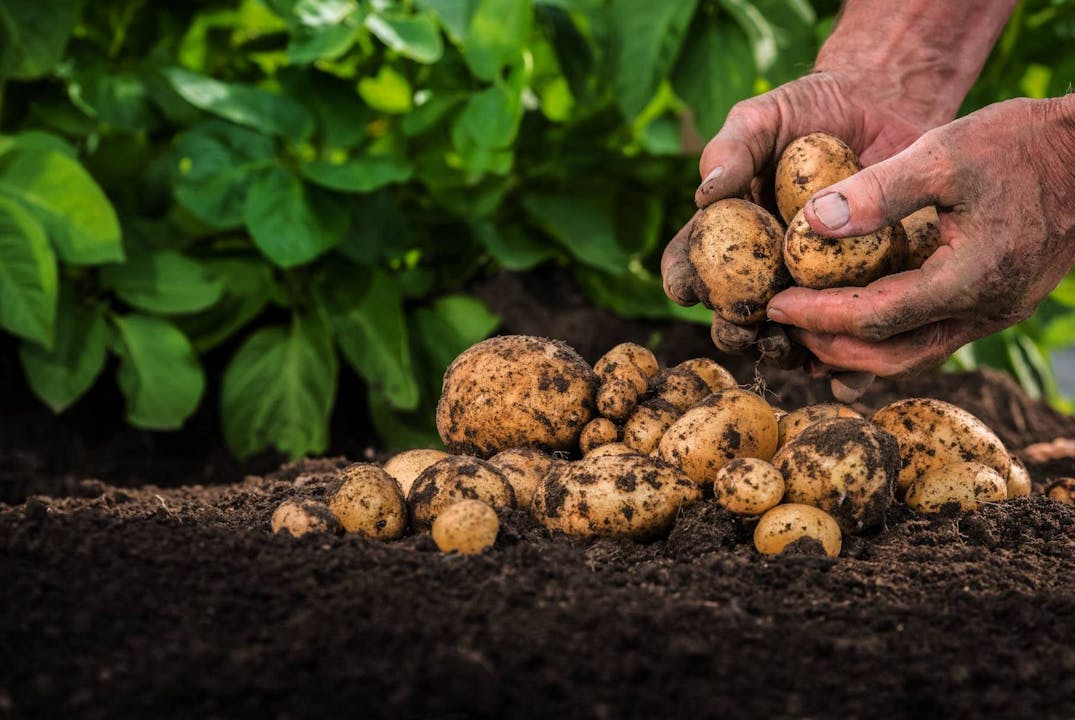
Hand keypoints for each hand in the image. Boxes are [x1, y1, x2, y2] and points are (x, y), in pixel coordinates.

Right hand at [662, 70, 933, 394]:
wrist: (886, 105)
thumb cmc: (810, 109)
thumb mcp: (764, 117)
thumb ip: (731, 149)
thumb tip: (704, 194)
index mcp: (729, 235)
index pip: (691, 264)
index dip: (683, 280)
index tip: (686, 288)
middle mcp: (764, 269)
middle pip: (735, 314)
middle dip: (733, 330)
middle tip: (742, 328)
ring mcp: (813, 286)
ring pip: (789, 335)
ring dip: (784, 352)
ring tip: (790, 349)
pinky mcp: (863, 292)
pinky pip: (851, 336)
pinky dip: (848, 365)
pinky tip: (847, 375)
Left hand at [766, 96, 1074, 378]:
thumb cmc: (1023, 144)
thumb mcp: (946, 153)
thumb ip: (879, 191)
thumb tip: (811, 224)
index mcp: (968, 280)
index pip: (874, 318)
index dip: (817, 316)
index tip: (774, 305)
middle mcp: (983, 311)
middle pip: (891, 356)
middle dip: (830, 347)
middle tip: (783, 327)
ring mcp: (994, 313)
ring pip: (914, 355)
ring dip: (857, 352)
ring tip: (809, 335)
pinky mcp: (996, 303)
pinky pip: (932, 338)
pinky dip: (888, 338)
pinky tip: (856, 326)